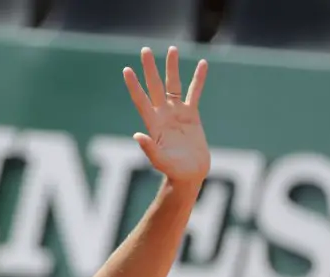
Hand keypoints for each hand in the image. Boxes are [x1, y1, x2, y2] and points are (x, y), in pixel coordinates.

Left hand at [123, 47, 209, 183]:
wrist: (189, 174)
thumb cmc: (173, 170)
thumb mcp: (160, 161)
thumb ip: (149, 148)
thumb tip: (137, 135)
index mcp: (153, 124)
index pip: (141, 100)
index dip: (134, 86)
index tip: (127, 70)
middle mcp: (163, 115)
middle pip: (155, 86)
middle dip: (150, 69)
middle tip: (145, 50)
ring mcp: (176, 113)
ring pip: (174, 85)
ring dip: (172, 68)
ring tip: (172, 49)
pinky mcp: (191, 115)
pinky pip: (195, 93)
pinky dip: (198, 79)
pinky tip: (202, 64)